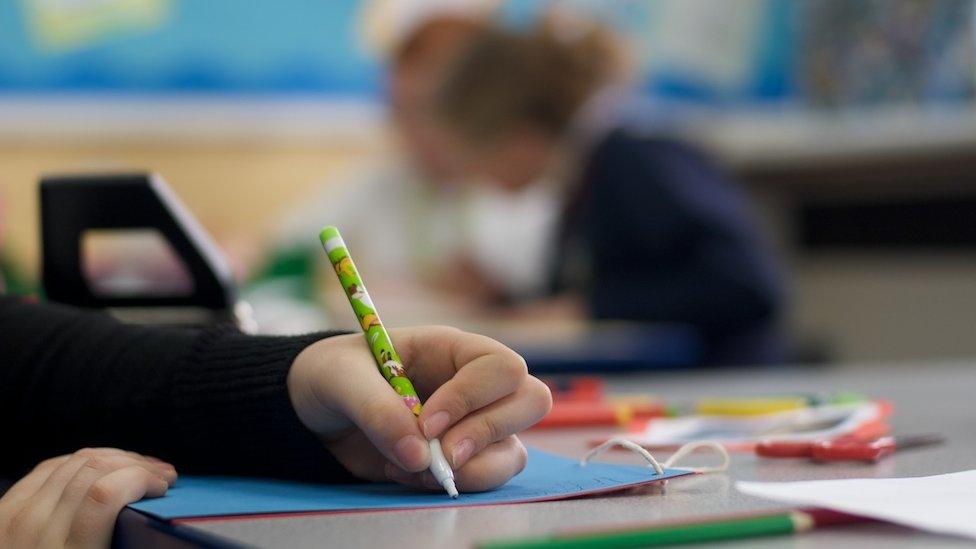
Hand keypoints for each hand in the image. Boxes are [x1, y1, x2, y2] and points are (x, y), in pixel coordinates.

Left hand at [0, 448, 176, 548]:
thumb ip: (121, 546)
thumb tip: (154, 524)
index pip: (105, 495)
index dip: (141, 479)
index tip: (162, 486)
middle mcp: (39, 528)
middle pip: (95, 470)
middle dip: (137, 464)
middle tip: (161, 475)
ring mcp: (17, 514)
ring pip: (75, 461)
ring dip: (116, 457)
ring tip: (138, 467)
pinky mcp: (6, 507)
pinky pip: (50, 467)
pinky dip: (82, 461)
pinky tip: (100, 466)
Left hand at [288, 326, 550, 491]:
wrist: (314, 413)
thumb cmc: (331, 376)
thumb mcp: (340, 379)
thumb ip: (376, 408)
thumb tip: (419, 454)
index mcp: (452, 349)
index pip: (500, 367)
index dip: (472, 397)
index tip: (425, 422)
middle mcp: (474, 385)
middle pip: (530, 401)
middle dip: (488, 432)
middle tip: (440, 453)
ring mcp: (473, 423)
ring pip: (514, 448)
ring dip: (471, 468)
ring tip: (413, 469)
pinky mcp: (462, 458)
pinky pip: (489, 477)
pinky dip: (455, 485)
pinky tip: (409, 475)